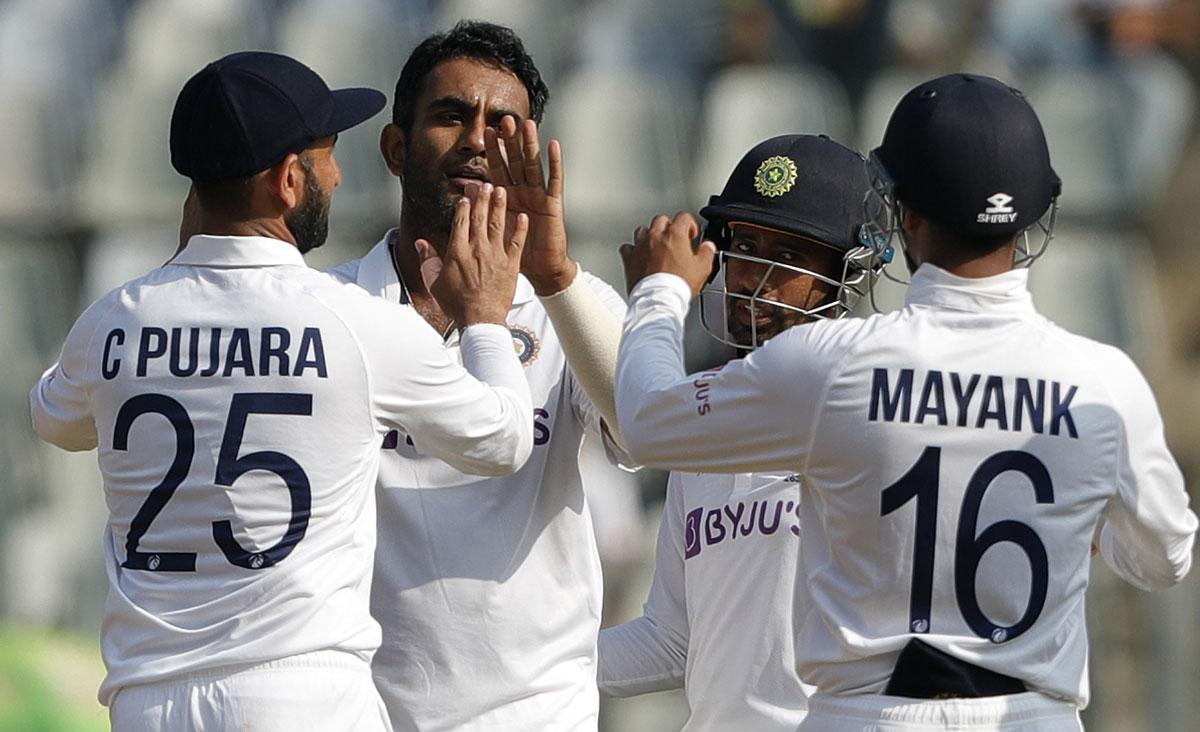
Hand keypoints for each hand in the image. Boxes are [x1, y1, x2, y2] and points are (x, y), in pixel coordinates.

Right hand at [418, 183, 528, 327]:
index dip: (464, 207)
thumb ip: (427, 260)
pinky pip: (516, 242)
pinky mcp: (511, 264)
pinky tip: (523, 217)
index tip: (466, 197)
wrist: (480, 319)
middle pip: (480, 217)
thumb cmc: (456, 304)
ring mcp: (496, 256)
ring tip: (502, 191)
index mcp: (457, 252)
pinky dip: (520, 229)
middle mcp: (477, 249)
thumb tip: (420, 244)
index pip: (460, 221)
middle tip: (485, 184)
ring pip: (498, 224)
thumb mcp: (434, 282)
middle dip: (483, 198)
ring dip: (500, 206)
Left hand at [485, 116, 574, 295]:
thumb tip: (466, 187)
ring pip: (534, 165)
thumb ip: (482, 206)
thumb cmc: (517, 252)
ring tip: (527, 124)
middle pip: (516, 161)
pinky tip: (553, 144)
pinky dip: (555, 162)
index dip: (493, 151)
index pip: (498, 169)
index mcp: (507, 197)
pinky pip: (554, 180)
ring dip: (531, 145)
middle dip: (511, 142)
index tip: (486, 131)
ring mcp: (539, 195)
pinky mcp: (553, 203)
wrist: (540, 270)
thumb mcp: (495, 228)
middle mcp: (523, 192)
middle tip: (505, 119)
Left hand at [618, 212, 716, 296]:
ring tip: (657, 246)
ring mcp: (640, 246)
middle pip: (661, 220)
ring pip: (643, 230)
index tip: (692, 235)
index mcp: (675, 234)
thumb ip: (707, 252)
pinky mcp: (629, 258)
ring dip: (650, 235)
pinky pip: (628, 247)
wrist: (658, 299)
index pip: (684, 217)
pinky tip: (640, 256)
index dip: (690, 225)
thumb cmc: (678, 284)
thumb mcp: (702, 268)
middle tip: (675, 239)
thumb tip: (708, 246)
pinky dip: (634, 250)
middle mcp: (655, 236)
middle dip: (669, 227)